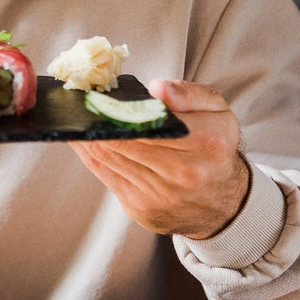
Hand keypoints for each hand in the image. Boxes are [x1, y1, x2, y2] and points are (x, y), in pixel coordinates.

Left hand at [69, 79, 250, 238]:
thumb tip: (156, 89)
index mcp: (208, 143)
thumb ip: (188, 93)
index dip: (116, 107)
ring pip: (109, 157)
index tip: (93, 93)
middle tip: (78, 100)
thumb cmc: (215, 148)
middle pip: (123, 140)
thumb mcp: (216, 110)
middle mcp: (186, 174)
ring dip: (88, 136)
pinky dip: (89, 154)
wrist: (224, 202)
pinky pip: (104, 176)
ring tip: (76, 116)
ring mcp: (162, 196)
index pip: (150, 121)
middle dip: (97, 119)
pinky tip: (81, 138)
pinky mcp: (142, 210)